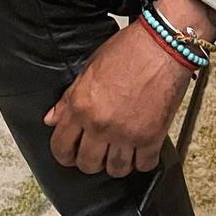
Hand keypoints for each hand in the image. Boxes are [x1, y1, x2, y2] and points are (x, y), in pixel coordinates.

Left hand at [45, 20, 193, 175]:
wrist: (163, 45)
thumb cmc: (128, 51)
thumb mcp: (89, 69)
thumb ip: (69, 98)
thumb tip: (52, 119)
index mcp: (81, 107)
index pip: (61, 147)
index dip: (64, 155)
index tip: (71, 155)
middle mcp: (100, 124)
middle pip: (88, 164)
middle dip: (91, 162)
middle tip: (98, 153)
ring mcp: (126, 133)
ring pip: (115, 170)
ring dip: (117, 164)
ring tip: (121, 153)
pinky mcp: (152, 137)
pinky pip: (144, 165)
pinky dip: (143, 162)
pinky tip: (142, 151)